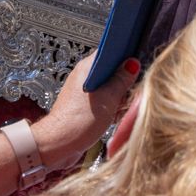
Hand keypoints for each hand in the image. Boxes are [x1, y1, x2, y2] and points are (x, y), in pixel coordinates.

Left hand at [32, 51, 138, 167]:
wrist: (59, 144)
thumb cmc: (77, 121)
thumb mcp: (108, 98)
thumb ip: (122, 80)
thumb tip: (132, 64)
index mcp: (87, 67)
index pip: (109, 51)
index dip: (125, 55)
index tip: (136, 62)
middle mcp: (84, 77)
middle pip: (112, 71)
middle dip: (124, 82)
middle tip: (127, 92)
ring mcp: (84, 92)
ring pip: (110, 88)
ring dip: (119, 98)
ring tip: (119, 108)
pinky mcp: (85, 106)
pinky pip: (105, 101)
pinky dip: (112, 108)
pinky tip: (113, 117)